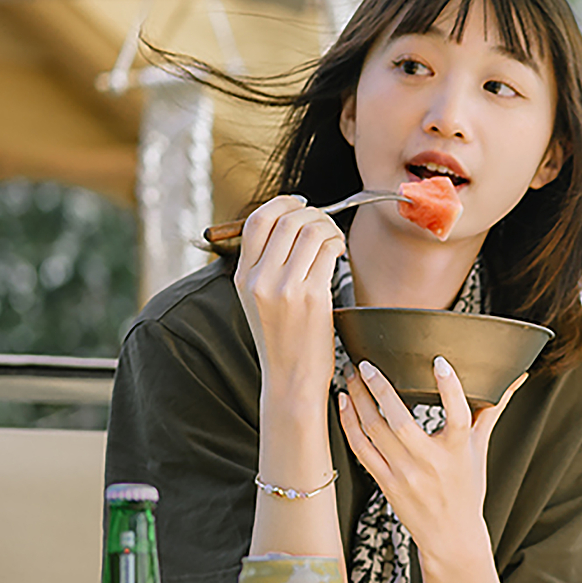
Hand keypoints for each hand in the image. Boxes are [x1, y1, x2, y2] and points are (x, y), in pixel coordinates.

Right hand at [233, 195, 345, 402]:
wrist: (290, 378)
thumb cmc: (283, 339)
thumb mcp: (259, 300)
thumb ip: (267, 266)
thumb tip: (293, 226)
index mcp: (242, 277)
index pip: (256, 221)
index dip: (281, 204)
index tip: (301, 204)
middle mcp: (259, 279)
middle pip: (287, 220)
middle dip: (313, 213)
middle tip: (325, 223)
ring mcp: (285, 288)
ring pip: (310, 231)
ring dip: (329, 227)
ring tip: (334, 239)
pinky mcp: (312, 297)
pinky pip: (327, 252)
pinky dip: (337, 244)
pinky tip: (339, 252)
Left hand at [338, 356, 525, 572]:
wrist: (450, 535)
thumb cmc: (466, 488)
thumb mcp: (479, 448)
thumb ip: (490, 411)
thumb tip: (514, 379)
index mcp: (457, 450)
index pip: (458, 415)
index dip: (450, 388)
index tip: (439, 361)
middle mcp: (430, 462)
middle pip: (401, 422)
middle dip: (380, 389)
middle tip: (368, 364)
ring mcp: (405, 474)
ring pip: (375, 431)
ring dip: (359, 400)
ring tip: (353, 376)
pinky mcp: (386, 483)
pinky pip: (361, 449)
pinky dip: (349, 424)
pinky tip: (345, 402)